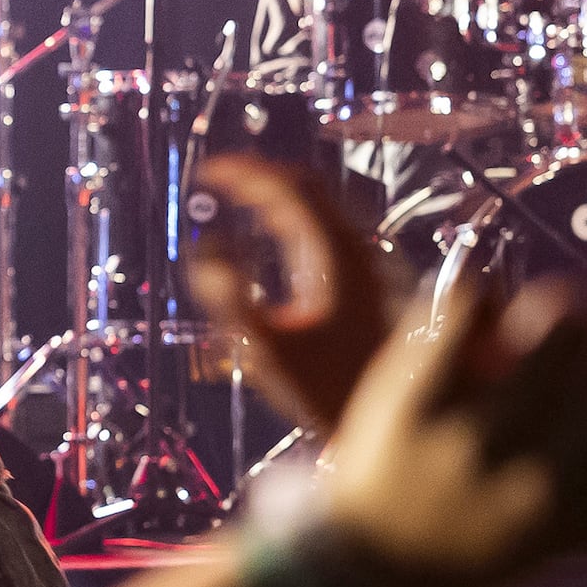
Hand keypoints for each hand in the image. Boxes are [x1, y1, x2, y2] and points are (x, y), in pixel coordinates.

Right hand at [187, 156, 400, 433]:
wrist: (380, 415)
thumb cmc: (323, 389)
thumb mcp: (267, 349)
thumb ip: (231, 300)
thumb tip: (205, 249)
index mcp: (335, 256)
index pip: (287, 189)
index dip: (244, 173)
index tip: (206, 171)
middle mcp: (356, 249)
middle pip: (307, 186)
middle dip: (260, 174)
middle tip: (218, 177)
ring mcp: (364, 261)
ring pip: (319, 203)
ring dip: (278, 192)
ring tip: (239, 194)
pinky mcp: (363, 276)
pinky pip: (325, 224)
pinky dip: (294, 213)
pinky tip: (273, 228)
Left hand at [313, 267, 586, 586]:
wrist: (361, 580)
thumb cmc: (487, 533)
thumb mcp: (576, 520)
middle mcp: (555, 479)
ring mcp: (484, 439)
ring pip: (556, 314)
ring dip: (553, 307)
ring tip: (532, 335)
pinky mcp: (417, 400)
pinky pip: (472, 300)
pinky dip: (474, 297)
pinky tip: (467, 326)